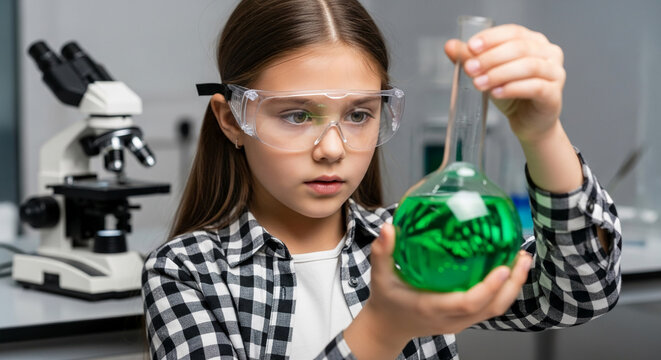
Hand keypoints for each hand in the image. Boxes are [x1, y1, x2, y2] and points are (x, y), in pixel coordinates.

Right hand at [351, 223, 531, 353]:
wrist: (388, 326)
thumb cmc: (387, 301)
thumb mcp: (380, 276)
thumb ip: (383, 252)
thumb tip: (389, 228)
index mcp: (433, 307)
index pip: (468, 303)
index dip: (489, 288)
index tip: (502, 268)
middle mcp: (452, 318)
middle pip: (492, 307)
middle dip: (512, 284)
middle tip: (521, 257)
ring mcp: (460, 321)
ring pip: (495, 308)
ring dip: (512, 286)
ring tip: (520, 259)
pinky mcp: (464, 318)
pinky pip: (490, 306)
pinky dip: (503, 289)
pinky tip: (506, 268)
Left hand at [444, 24, 565, 143]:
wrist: (528, 123)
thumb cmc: (511, 95)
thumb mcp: (488, 74)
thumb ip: (471, 59)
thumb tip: (449, 46)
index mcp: (534, 41)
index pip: (513, 32)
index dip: (491, 38)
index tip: (470, 47)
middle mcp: (549, 53)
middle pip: (519, 48)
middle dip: (491, 58)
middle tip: (470, 69)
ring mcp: (555, 73)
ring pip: (528, 66)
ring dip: (499, 74)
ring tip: (479, 83)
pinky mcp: (554, 95)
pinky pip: (534, 87)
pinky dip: (512, 89)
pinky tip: (496, 93)